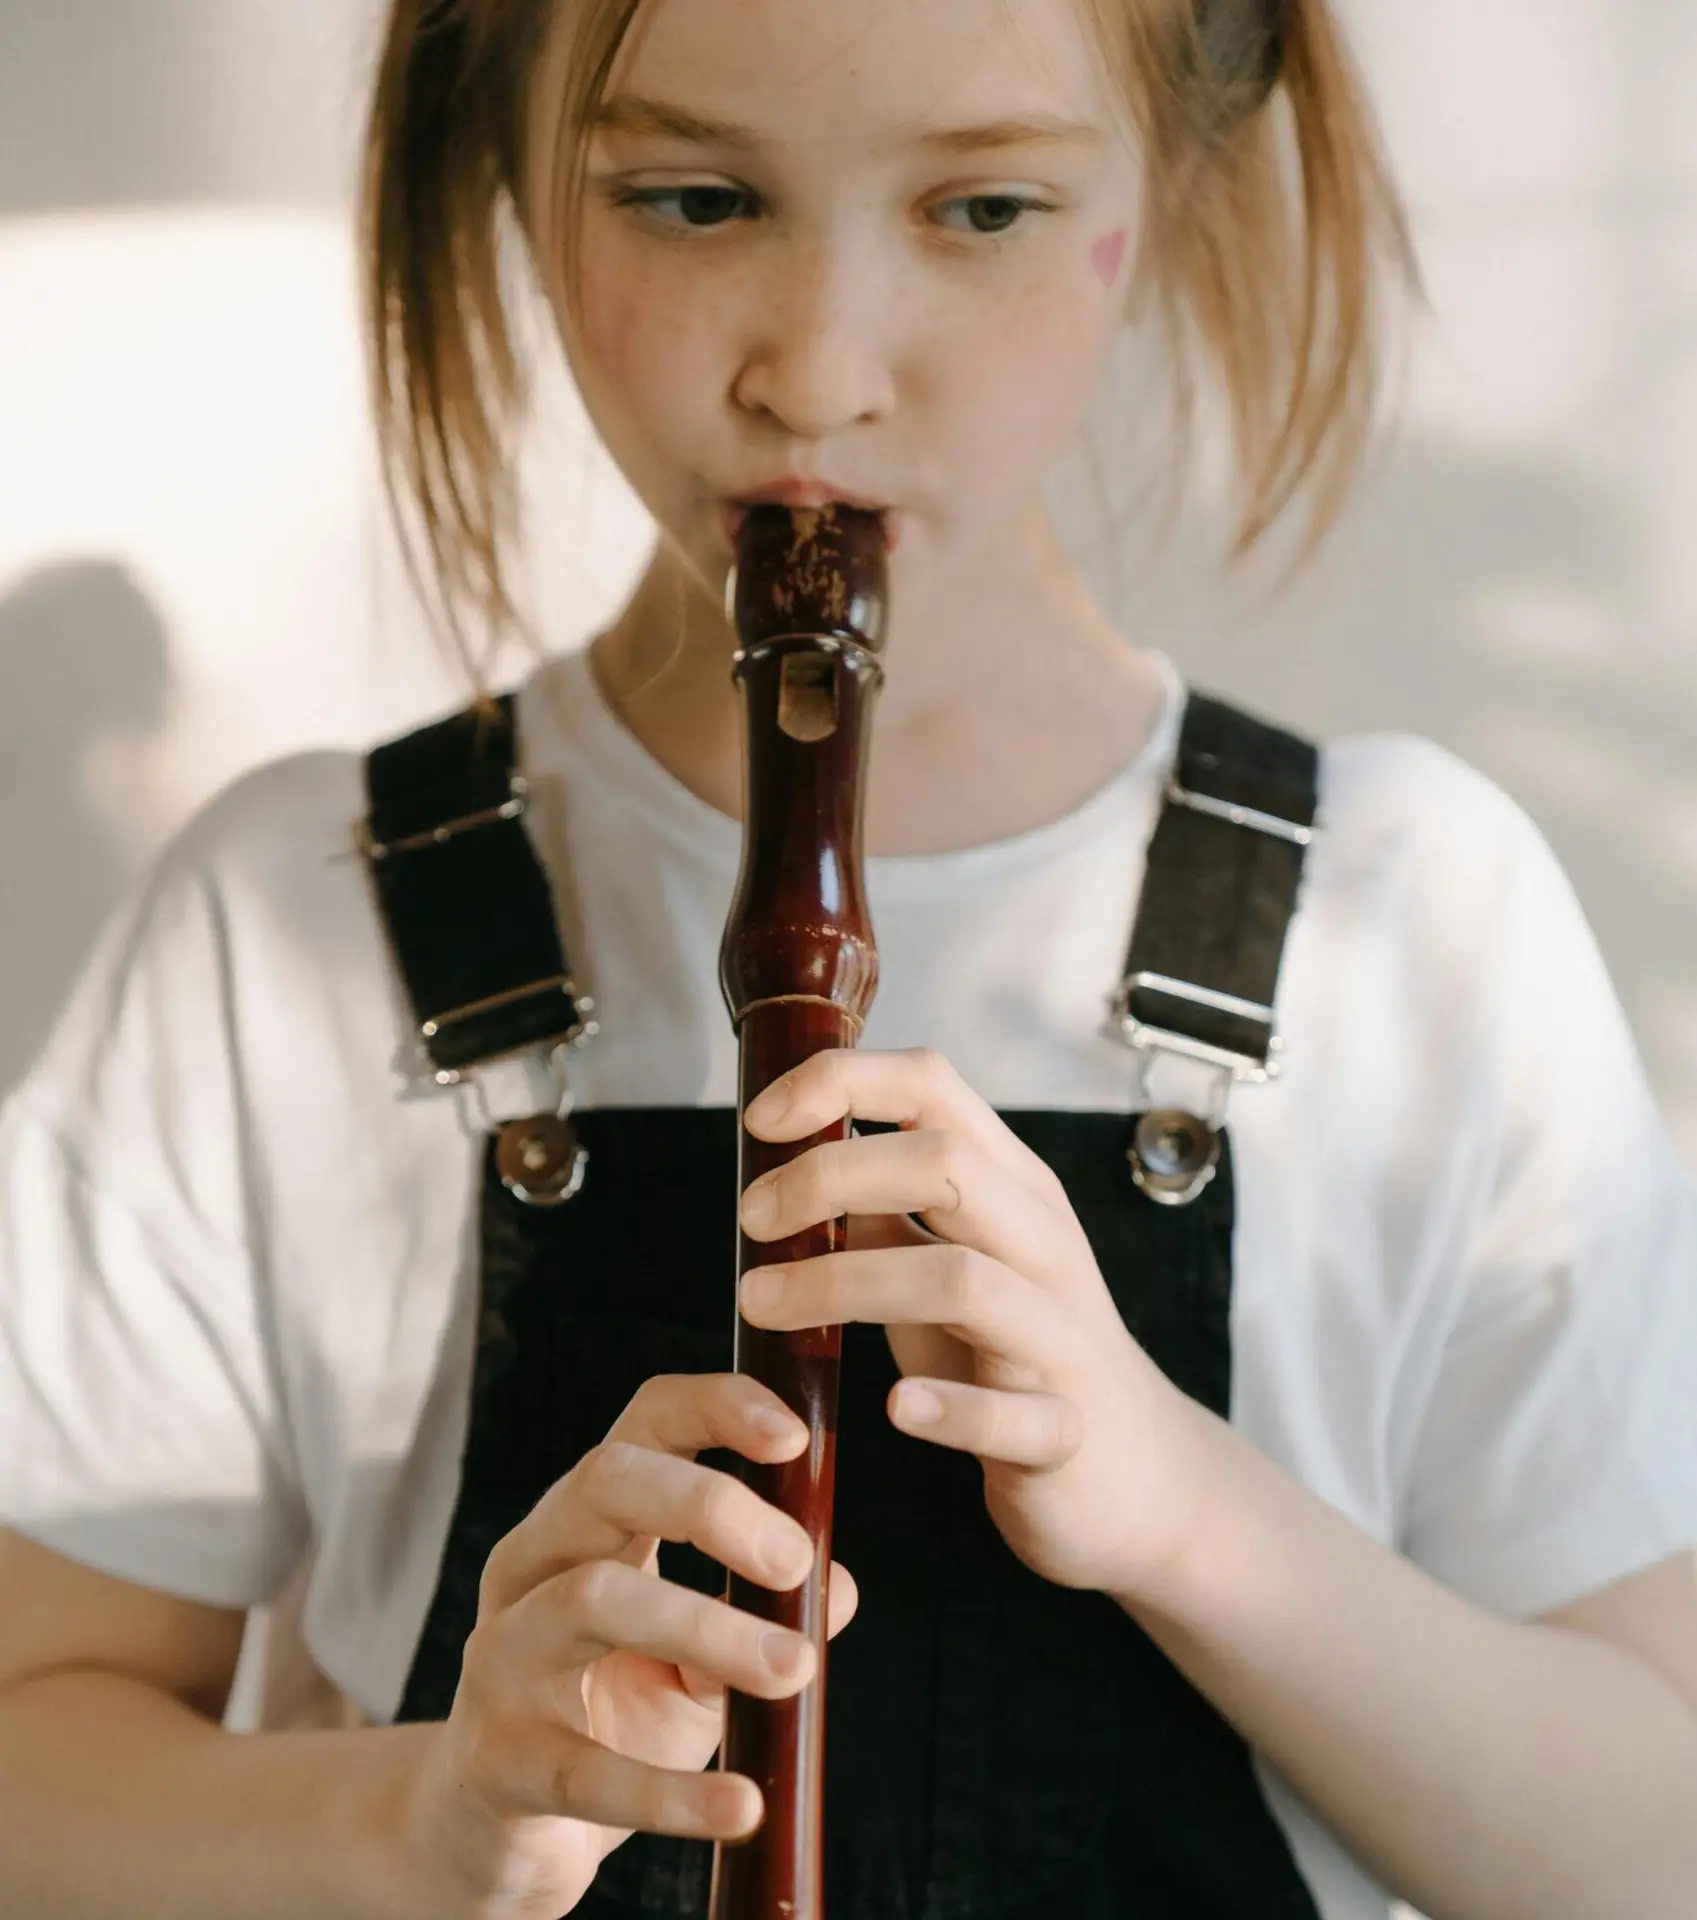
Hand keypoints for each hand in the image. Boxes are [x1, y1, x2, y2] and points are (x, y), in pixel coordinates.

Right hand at [399, 1373, 858, 1919]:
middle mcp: (534, 1565)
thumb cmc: (614, 1713)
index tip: (795, 1437)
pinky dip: (672, 1792)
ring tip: (796, 1669)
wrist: (501, 1832)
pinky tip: (741, 1804)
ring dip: (709, 1627)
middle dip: (710, 1505)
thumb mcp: (699, 1658)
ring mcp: (503, 1656)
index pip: (644, 1422)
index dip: (717, 1408)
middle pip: (606, 1479)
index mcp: (590, 1521)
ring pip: (593, 1598)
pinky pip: (584, 1768)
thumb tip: (839, 1588)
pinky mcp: (497, 1761)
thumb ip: (764, 1616)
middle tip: (797, 1562)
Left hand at [737, 1047, 1209, 1601]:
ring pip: (963, 1280)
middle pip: (945, 1165)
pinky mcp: (1064, 1431)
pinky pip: (1011, 1415)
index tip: (762, 1120)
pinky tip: (895, 1406)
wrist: (1134, 1472)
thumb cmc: (1016, 1353)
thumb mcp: (950, 1261)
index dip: (841, 1083)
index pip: (934, 1086)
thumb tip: (792, 1162)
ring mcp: (1060, 1337)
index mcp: (1013, 1188)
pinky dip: (948, 1409)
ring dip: (845, 1284)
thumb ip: (887, 1211)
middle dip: (829, 1176)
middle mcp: (1044, 1244)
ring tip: (762, 1303)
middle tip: (750, 1219)